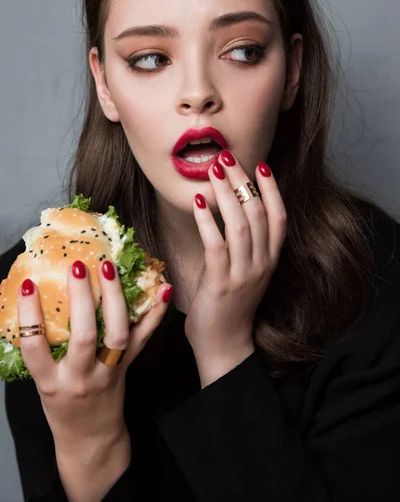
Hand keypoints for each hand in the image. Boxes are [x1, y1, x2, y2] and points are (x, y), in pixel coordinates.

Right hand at [17, 261, 171, 450]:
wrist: (90, 438)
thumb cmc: (61, 406)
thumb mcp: (43, 381)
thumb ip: (42, 350)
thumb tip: (33, 300)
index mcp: (51, 382)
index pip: (35, 348)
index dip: (30, 316)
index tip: (29, 285)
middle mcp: (81, 377)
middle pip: (83, 337)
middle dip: (81, 299)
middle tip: (78, 266)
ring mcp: (109, 371)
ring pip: (116, 334)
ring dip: (114, 298)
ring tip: (108, 268)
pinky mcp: (128, 366)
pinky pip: (144, 337)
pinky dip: (156, 312)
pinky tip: (164, 288)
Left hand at [186, 151, 286, 384]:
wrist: (224, 344)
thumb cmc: (230, 304)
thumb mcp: (245, 270)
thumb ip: (243, 243)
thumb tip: (226, 206)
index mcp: (270, 259)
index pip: (279, 217)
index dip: (272, 189)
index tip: (260, 165)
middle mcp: (262, 264)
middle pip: (258, 213)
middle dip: (242, 181)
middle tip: (226, 158)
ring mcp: (243, 274)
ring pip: (240, 225)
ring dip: (225, 194)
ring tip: (212, 171)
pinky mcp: (221, 283)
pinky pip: (216, 245)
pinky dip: (207, 221)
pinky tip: (197, 203)